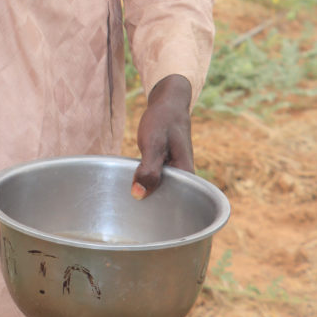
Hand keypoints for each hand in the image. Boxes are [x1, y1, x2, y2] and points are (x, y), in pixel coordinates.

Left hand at [131, 74, 193, 198]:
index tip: (139, 214)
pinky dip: (146, 182)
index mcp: (187, 176)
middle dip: (150, 203)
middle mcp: (185, 177)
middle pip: (168, 201)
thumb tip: (138, 195)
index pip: (175, 204)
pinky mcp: (167, 168)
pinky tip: (134, 183)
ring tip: (130, 197)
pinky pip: (157, 181)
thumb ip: (148, 170)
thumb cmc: (162, 121)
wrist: (167, 102)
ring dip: (147, 192)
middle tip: (130, 203)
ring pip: (161, 191)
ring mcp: (176, 172)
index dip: (157, 210)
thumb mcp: (152, 144)